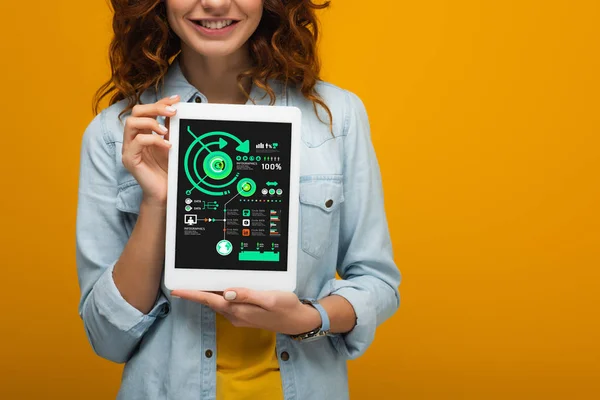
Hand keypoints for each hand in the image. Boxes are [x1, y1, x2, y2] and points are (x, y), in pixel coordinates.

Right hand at [121, 95, 179, 206]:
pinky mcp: (130, 160)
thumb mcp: (172, 144)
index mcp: (143, 133)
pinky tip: (166, 145)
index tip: (177, 99)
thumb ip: (170, 129)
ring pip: (131, 123)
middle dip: (155, 107)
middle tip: (172, 112)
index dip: (161, 101)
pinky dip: (153, 140)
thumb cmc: (168, 170)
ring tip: (166, 131)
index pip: (147, 110)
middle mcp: (133, 139)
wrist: (165, 193)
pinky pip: (137, 142)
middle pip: (136, 111)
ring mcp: (129, 149)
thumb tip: (177, 110)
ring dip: (151, 123)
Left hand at [171, 288, 321, 334]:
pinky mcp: (246, 315)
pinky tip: (222, 288)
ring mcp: (240, 317)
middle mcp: (236, 315)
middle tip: (183, 281)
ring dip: (208, 294)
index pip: (210, 300)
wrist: (297, 321)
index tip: (176, 291)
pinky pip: (227, 305)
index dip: (192, 294)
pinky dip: (220, 296)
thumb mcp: (269, 298)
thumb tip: (226, 293)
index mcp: (238, 310)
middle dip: (196, 293)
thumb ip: (247, 295)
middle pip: (211, 301)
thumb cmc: (285, 308)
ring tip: (197, 282)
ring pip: (218, 303)